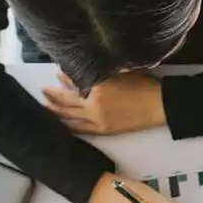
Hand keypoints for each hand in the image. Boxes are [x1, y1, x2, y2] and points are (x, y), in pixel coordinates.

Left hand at [42, 71, 165, 134]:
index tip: (57, 73)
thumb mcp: (119, 73)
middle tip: (44, 90)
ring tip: (46, 106)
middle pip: (66, 101)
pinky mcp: (103, 130)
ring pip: (69, 117)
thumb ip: (97, 73)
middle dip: (53, 95)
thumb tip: (77, 74)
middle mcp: (93, 105)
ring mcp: (97, 120)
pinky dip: (68, 125)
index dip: (63, 77)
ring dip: (56, 111)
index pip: (73, 82)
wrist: (159, 105)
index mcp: (97, 87)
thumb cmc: (142, 85)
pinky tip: (62, 123)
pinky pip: (80, 129)